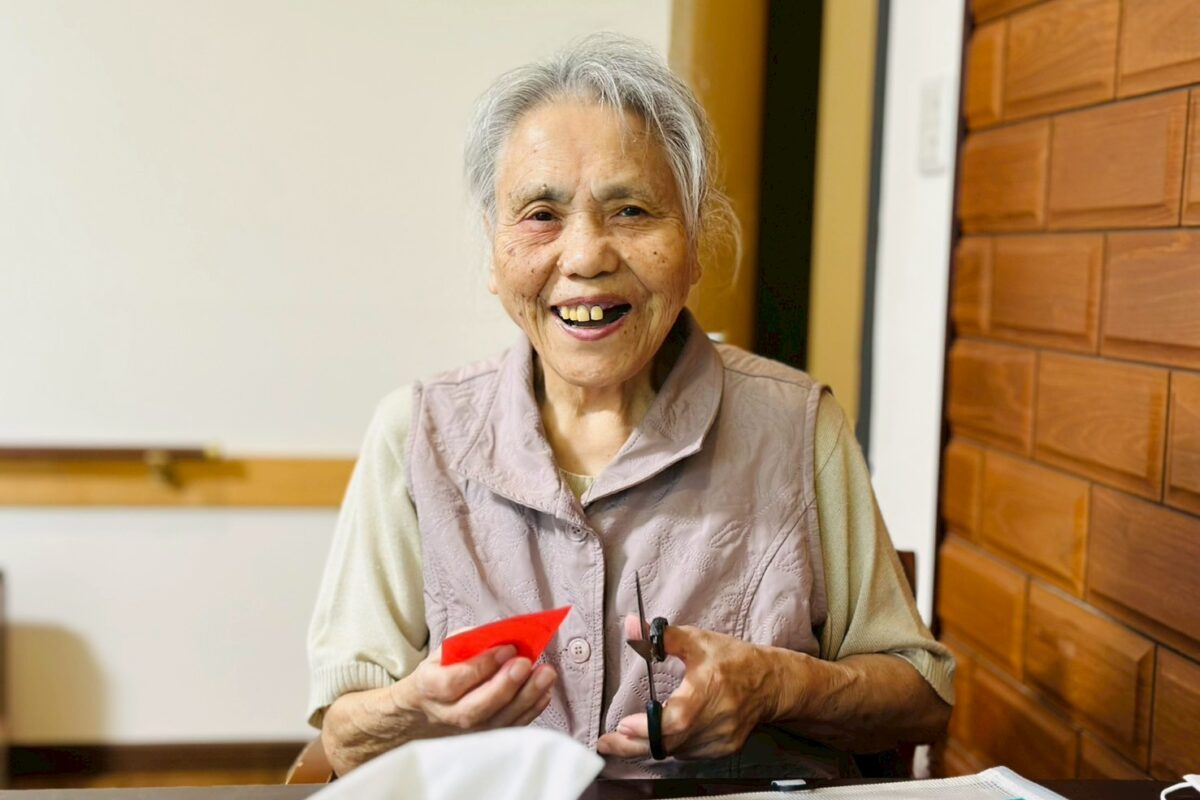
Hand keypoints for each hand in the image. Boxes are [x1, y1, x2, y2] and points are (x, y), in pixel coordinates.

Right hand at [393, 642, 556, 737]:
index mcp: (430, 687)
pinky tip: (545, 691)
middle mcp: (448, 714)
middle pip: (477, 708)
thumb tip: (504, 636)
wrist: (430, 707)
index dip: (481, 666)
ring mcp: (468, 730)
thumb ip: (471, 643)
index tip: (506, 649)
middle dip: (505, 685)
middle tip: (525, 663)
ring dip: (526, 697)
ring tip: (545, 674)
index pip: (454, 682)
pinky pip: (512, 727)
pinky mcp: (488, 737)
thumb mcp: (447, 650)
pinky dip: (532, 709)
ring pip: (498, 720)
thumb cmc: (444, 670)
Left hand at [596, 616, 788, 759]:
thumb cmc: (733, 659)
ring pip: (677, 751)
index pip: (678, 719)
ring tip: (627, 737)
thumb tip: (632, 625)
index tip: (622, 725)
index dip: (648, 727)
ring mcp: (723, 738)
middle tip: (607, 743)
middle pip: (671, 742)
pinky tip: (661, 736)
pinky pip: (688, 753)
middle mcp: (718, 718)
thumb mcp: (697, 641)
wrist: (771, 683)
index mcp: (710, 688)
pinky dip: (671, 746)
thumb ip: (662, 637)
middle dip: (633, 745)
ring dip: (651, 745)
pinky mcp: (724, 749)